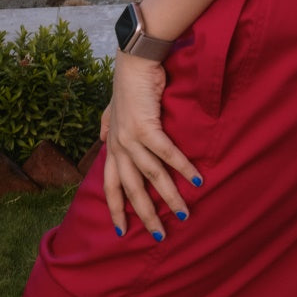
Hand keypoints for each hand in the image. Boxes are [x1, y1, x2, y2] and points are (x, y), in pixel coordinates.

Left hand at [102, 52, 202, 240]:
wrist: (134, 60)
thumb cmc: (128, 82)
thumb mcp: (112, 107)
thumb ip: (107, 124)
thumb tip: (101, 137)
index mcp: (112, 145)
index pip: (110, 185)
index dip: (115, 209)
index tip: (121, 232)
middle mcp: (118, 146)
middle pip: (131, 189)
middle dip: (144, 215)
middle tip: (159, 236)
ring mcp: (130, 137)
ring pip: (151, 176)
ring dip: (169, 196)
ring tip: (184, 213)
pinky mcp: (146, 126)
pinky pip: (166, 153)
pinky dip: (182, 167)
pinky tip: (196, 179)